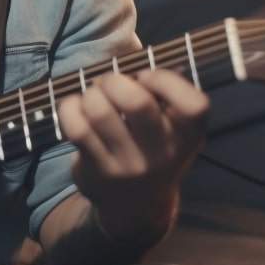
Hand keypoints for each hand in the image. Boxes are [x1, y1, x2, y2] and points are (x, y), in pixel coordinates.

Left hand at [57, 69, 208, 242]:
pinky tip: (74, 107)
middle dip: (115, 81)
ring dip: (90, 94)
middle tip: (109, 83)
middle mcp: (163, 154)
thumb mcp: (172, 128)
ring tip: (92, 96)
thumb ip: (165, 95)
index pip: (194, 105)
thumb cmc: (152, 147)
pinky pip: (77, 128)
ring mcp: (129, 165)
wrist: (135, 206)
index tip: (146, 77)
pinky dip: (69, 108)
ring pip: (100, 112)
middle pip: (137, 103)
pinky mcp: (98, 171)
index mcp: (189, 136)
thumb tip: (139, 58)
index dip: (166, 81)